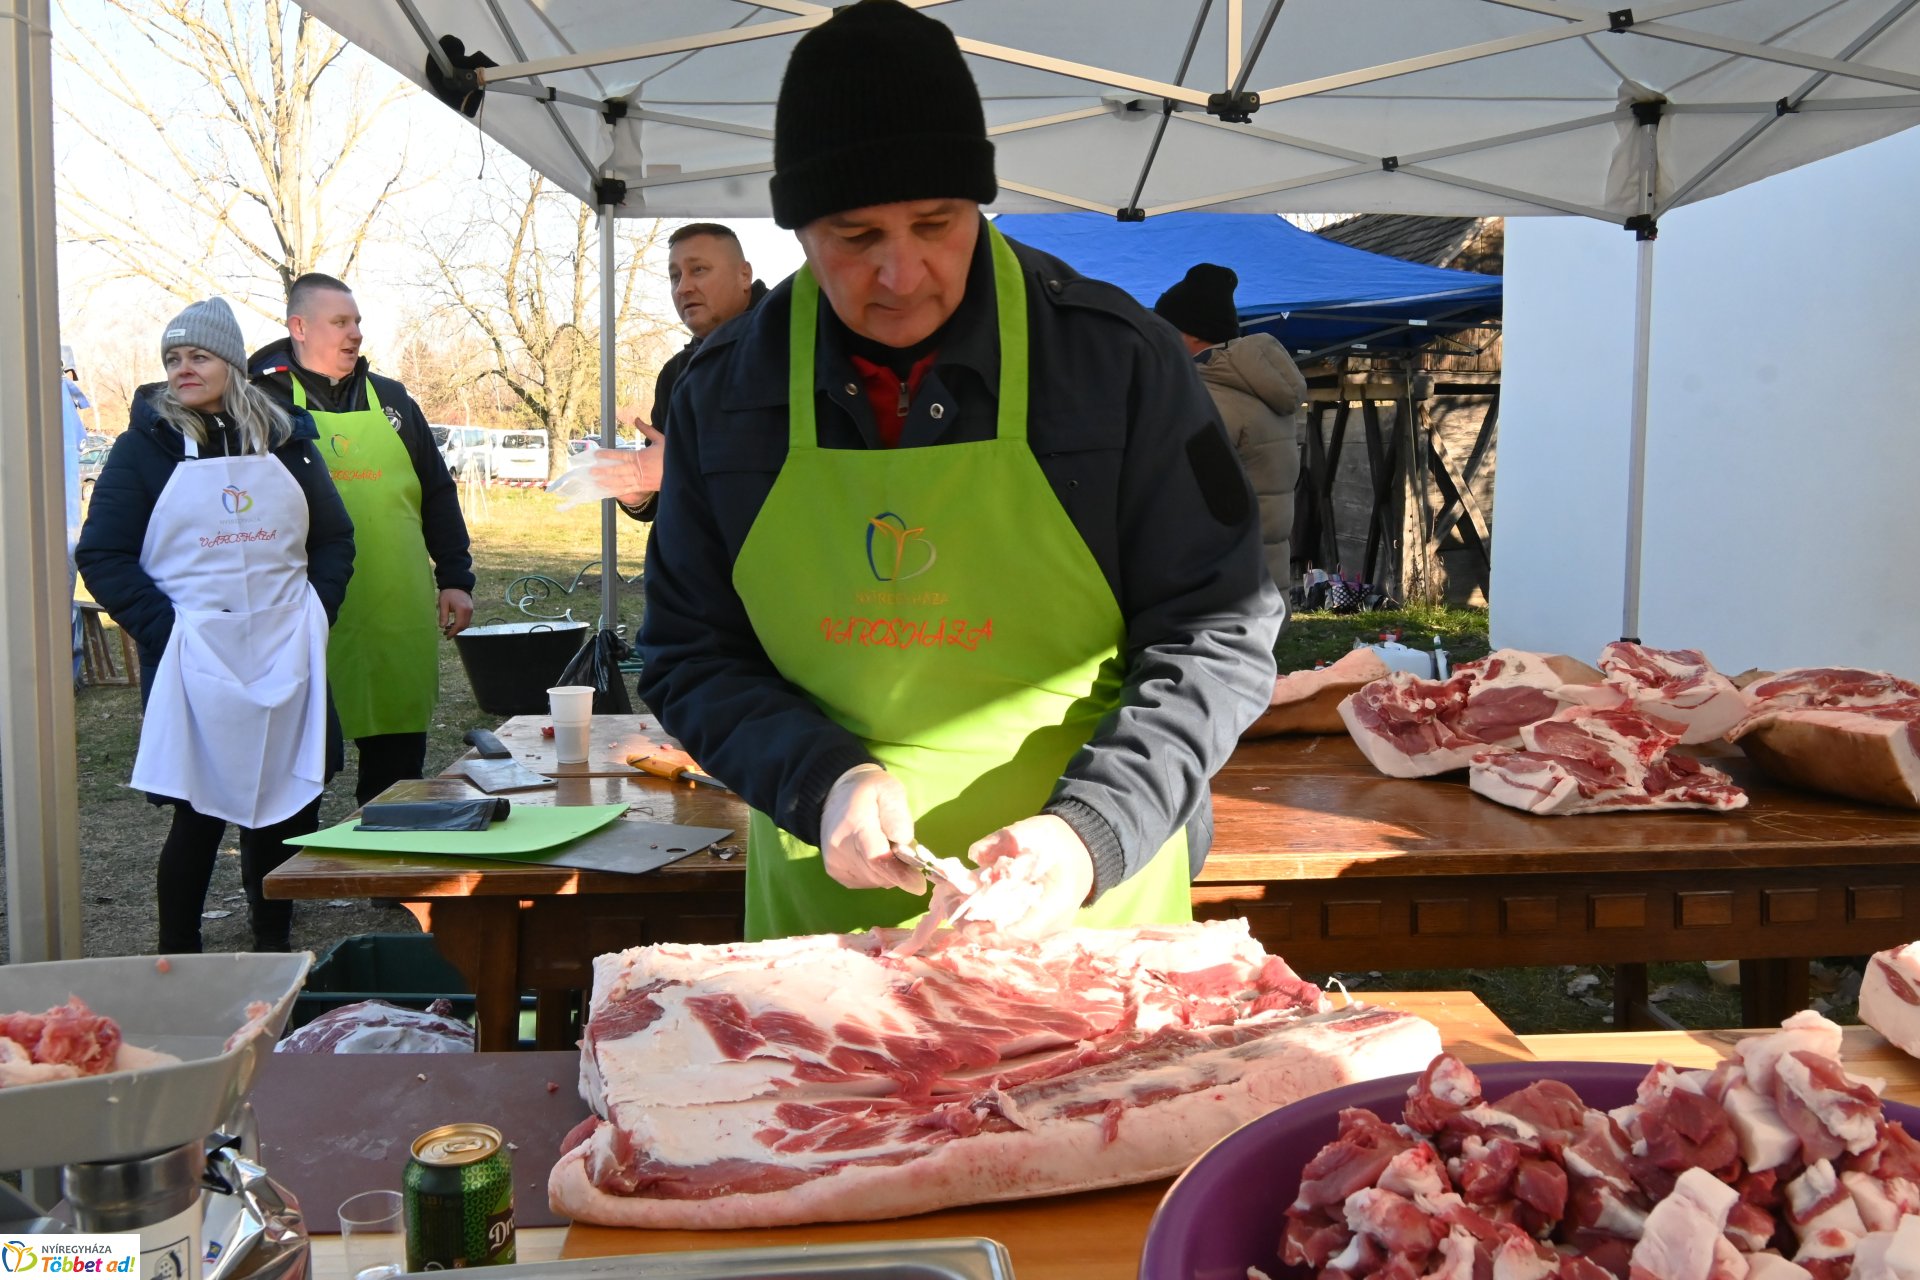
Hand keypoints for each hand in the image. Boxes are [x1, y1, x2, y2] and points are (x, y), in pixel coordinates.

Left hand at [438, 588, 473, 636]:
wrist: (457, 583)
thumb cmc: (449, 593)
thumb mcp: (443, 603)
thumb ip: (443, 615)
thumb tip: (442, 627)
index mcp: (462, 609)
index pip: (459, 625)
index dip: (453, 632)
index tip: (447, 636)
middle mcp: (469, 611)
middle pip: (464, 626)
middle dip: (455, 631)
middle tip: (446, 634)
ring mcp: (471, 610)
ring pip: (466, 624)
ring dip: (458, 628)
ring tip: (448, 629)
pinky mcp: (471, 609)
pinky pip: (467, 620)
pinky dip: (461, 624)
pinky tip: (453, 623)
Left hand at [591, 421, 666, 505]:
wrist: (683, 473)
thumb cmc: (672, 455)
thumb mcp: (661, 439)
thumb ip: (647, 430)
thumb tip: (636, 419)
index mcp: (641, 457)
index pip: (621, 455)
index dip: (608, 455)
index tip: (597, 455)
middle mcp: (639, 469)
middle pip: (617, 470)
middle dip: (603, 471)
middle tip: (591, 472)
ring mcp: (641, 480)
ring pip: (621, 482)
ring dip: (607, 482)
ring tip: (596, 482)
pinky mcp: (644, 488)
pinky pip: (628, 490)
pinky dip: (618, 491)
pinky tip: (609, 491)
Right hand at [819, 763, 923, 892]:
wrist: (832, 793)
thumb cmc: (867, 790)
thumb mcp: (888, 789)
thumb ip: (897, 813)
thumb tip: (903, 841)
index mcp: (855, 825)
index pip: (876, 857)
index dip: (899, 874)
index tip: (918, 884)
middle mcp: (840, 847)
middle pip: (878, 873)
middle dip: (899, 870)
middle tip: (906, 852)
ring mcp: (835, 861)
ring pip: (874, 880)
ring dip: (889, 872)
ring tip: (888, 848)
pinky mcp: (834, 871)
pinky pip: (866, 882)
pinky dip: (878, 874)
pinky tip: (876, 856)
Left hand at [961, 816, 1094, 941]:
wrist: (1084, 850)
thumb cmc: (1060, 842)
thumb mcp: (1036, 829)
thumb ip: (1005, 839)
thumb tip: (975, 854)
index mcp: (1057, 902)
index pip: (1023, 929)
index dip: (992, 932)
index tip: (966, 925)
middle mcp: (1052, 922)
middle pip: (1011, 938)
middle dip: (978, 930)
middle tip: (951, 913)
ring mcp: (1045, 926)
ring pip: (1008, 937)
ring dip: (979, 927)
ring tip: (954, 912)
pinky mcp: (1036, 924)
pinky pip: (1009, 931)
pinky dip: (987, 923)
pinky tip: (968, 911)